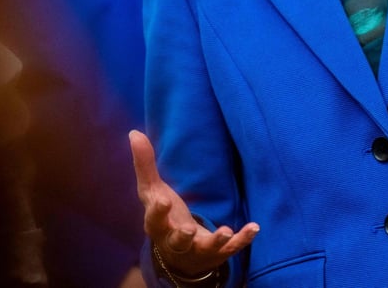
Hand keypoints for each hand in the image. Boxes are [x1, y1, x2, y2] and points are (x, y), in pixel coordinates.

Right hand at [129, 130, 258, 276]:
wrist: (179, 255)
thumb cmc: (165, 217)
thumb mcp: (153, 192)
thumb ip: (145, 165)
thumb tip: (134, 133)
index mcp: (158, 226)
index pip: (155, 220)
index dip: (158, 212)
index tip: (164, 201)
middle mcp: (176, 242)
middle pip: (177, 241)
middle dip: (182, 236)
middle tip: (188, 229)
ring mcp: (198, 249)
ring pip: (206, 248)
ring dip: (216, 241)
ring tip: (225, 231)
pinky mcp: (217, 253)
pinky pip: (231, 249)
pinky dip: (242, 240)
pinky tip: (254, 228)